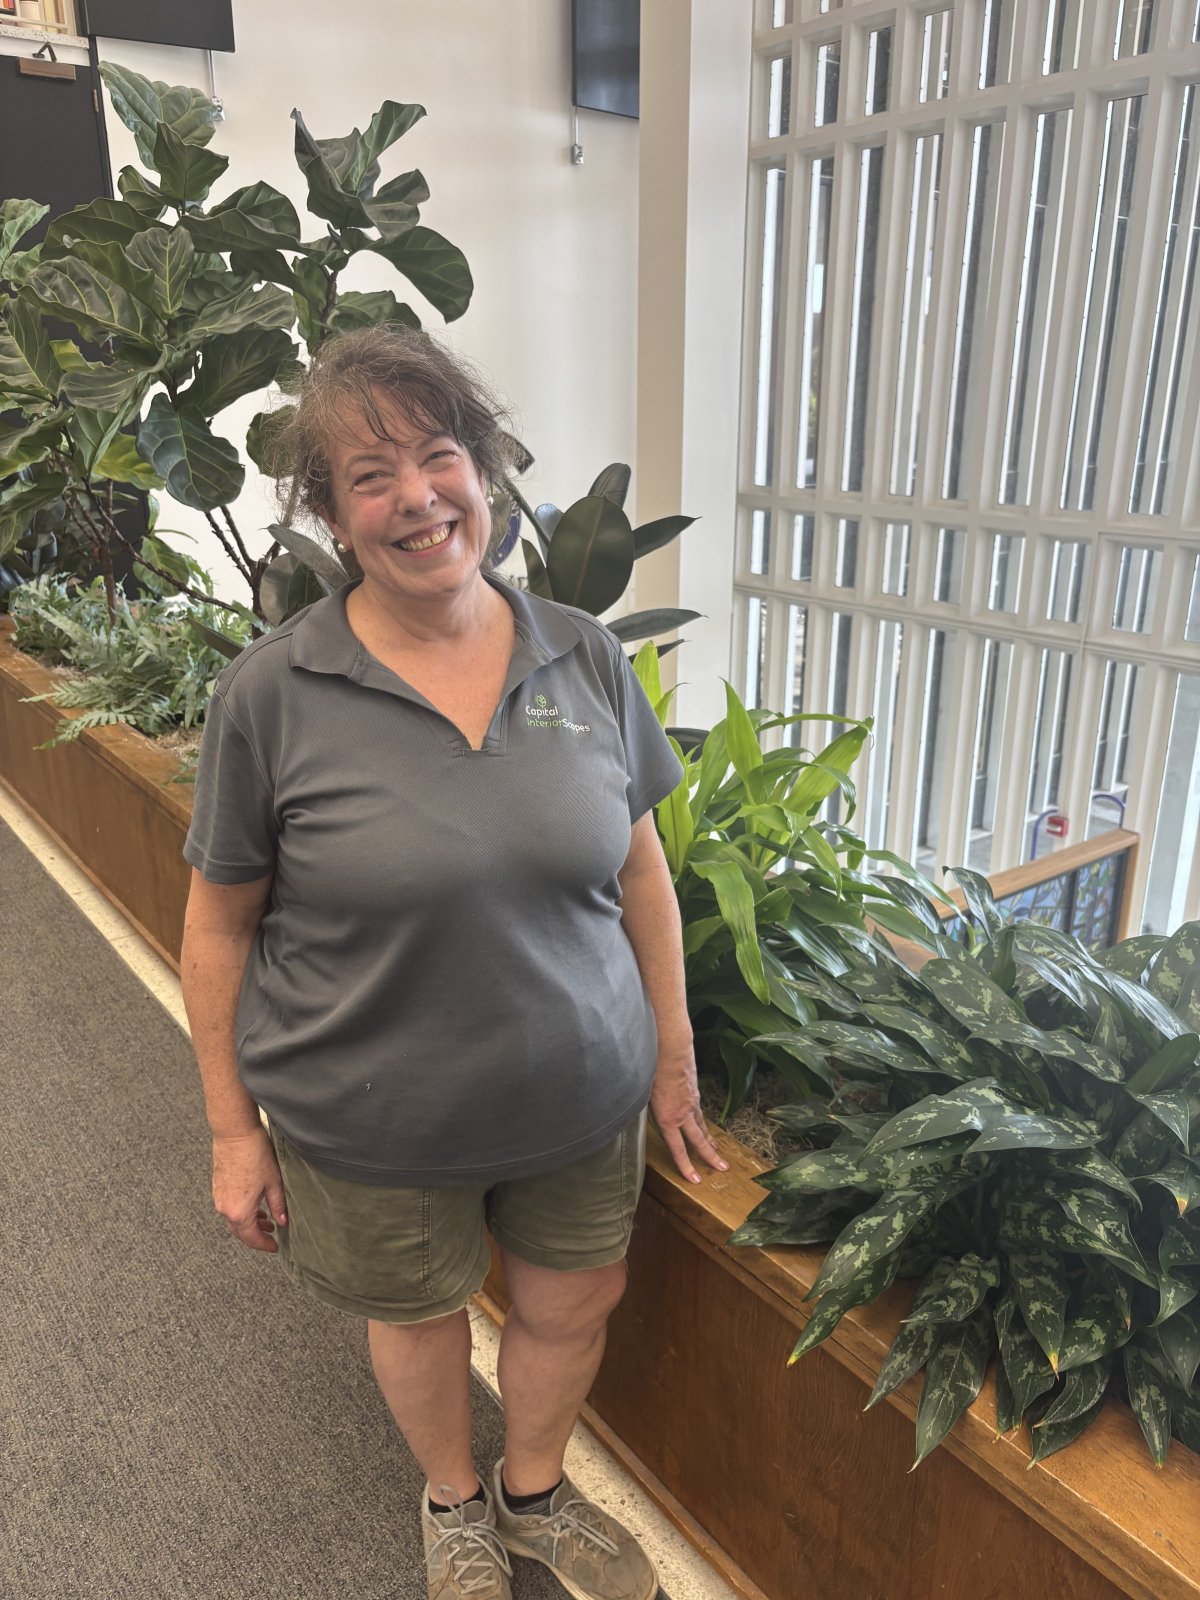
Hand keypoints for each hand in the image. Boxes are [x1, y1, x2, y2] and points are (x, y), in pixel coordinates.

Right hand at [212, 1126, 287, 1252]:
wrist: (234, 1134)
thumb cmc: (255, 1155)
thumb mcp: (274, 1182)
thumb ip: (278, 1206)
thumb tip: (283, 1222)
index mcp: (239, 1212)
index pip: (252, 1238)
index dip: (264, 1245)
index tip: (275, 1247)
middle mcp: (225, 1209)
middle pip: (240, 1232)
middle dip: (256, 1235)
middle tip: (272, 1234)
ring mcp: (219, 1198)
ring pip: (234, 1220)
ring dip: (249, 1223)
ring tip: (266, 1218)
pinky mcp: (217, 1188)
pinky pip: (229, 1208)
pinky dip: (241, 1212)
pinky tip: (254, 1205)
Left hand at [650, 1044, 729, 1184]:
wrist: (671, 1049)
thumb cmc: (652, 1070)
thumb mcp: (642, 1094)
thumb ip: (645, 1110)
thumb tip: (636, 1114)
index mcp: (667, 1119)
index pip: (678, 1149)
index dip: (686, 1166)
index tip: (695, 1180)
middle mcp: (682, 1114)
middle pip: (698, 1140)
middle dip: (710, 1157)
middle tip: (723, 1169)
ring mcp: (691, 1103)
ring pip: (701, 1125)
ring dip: (709, 1140)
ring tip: (717, 1151)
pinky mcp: (694, 1092)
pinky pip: (699, 1112)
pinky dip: (703, 1122)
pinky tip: (704, 1125)